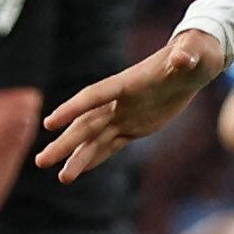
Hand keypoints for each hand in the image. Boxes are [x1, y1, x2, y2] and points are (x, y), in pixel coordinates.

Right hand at [38, 28, 228, 181]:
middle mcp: (118, 101)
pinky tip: (79, 172)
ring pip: (95, 140)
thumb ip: (184, 56)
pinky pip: (111, 145)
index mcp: (125, 83)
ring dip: (77, 158)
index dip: (72, 109)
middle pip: (85, 125)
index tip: (50, 122)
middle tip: (40, 161)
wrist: (193, 63)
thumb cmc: (192, 54)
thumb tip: (183, 58)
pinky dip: (95, 158)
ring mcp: (124, 115)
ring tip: (61, 178)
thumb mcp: (191, 54)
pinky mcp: (134, 127)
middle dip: (64, 143)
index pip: (93, 97)